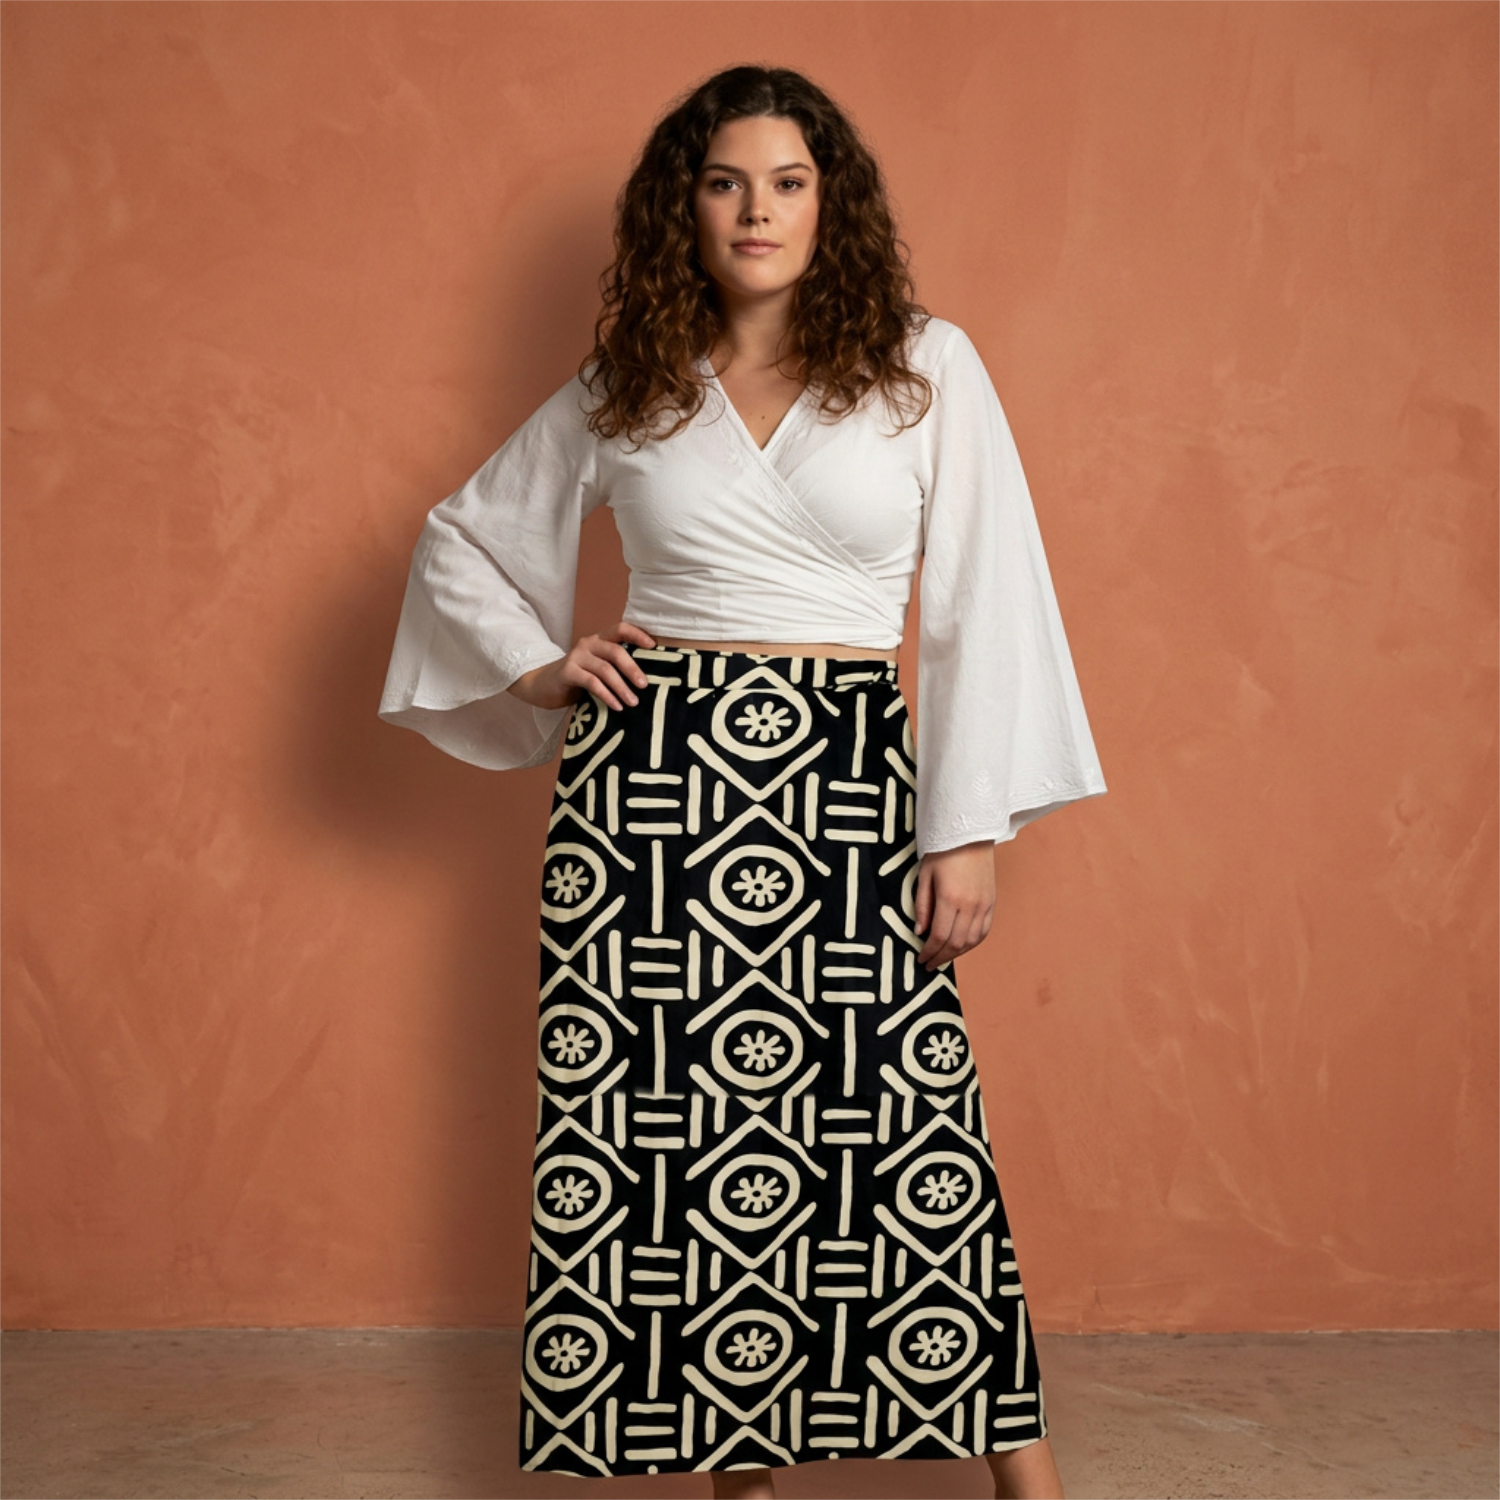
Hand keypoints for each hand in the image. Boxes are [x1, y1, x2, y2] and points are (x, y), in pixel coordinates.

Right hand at [505, 621, 657, 710]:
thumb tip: (645, 681)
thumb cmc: (576, 679)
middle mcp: (588, 644)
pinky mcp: (567, 672)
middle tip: (644, 685)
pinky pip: (592, 683)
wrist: (542, 686)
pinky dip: (606, 695)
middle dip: (632, 669)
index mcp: (598, 640)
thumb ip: (614, 667)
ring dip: (621, 687)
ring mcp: (576, 657)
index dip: (637, 634)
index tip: (653, 646)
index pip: (620, 628)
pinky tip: (616, 706)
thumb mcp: (597, 669)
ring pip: (605, 669)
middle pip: (615, 651)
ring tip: (633, 702)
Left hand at [913, 840, 995, 970]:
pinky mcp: (992, 902)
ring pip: (972, 941)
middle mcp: (970, 905)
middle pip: (956, 943)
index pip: (938, 936)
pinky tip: (961, 946)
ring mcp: (984, 905)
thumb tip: (920, 932)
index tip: (921, 959)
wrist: (971, 833)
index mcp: (950, 898)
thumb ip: (922, 906)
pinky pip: (984, 931)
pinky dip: (972, 943)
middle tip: (929, 964)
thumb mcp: (925, 876)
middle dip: (941, 957)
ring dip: (957, 954)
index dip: (929, 952)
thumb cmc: (943, 851)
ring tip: (943, 957)